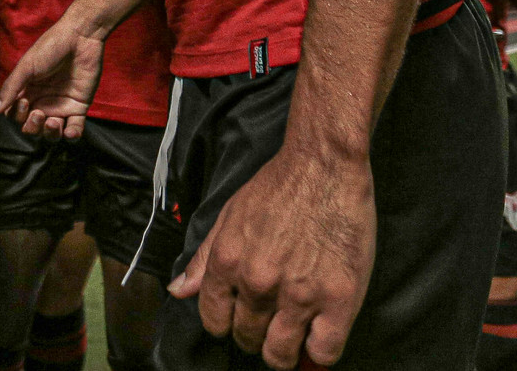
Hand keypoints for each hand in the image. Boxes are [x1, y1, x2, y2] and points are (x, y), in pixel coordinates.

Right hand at [0, 19, 102, 139]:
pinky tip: (69, 131)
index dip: (17, 115)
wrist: (80, 37)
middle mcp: (42, 101)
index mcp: (27, 91)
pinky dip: (72, 136)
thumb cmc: (51, 47)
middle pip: (32, 128)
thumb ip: (10, 89)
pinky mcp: (79, 107)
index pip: (16, 115)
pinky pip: (74, 130)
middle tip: (39, 113)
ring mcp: (61, 106)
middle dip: (32, 127)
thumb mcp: (26, 66)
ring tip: (53, 121)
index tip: (24, 101)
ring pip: (51, 134)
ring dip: (50, 134)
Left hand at [170, 145, 374, 368]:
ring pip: (280, 355)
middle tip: (271, 321)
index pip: (214, 321)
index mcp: (227, 263)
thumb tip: (178, 291)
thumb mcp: (229, 216)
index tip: (241, 318)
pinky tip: (320, 335)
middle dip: (256, 335)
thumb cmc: (277, 186)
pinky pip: (324, 353)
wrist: (323, 164)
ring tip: (294, 334)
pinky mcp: (339, 298)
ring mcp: (299, 294)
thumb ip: (203, 259)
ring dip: (284, 351)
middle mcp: (257, 283)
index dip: (227, 324)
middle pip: (247, 339)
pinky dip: (319, 353)